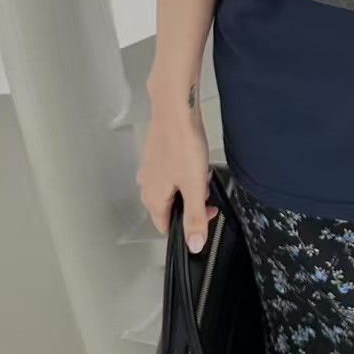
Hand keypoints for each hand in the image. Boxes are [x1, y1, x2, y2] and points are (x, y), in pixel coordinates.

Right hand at [136, 104, 217, 251]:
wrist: (175, 109)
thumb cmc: (182, 143)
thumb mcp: (195, 187)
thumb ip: (195, 217)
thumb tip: (194, 244)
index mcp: (153, 199)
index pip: (166, 227)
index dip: (189, 227)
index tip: (206, 215)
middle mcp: (147, 185)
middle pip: (171, 208)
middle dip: (192, 203)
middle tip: (206, 189)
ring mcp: (150, 169)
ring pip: (174, 189)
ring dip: (190, 185)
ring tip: (201, 170)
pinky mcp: (157, 155)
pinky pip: (173, 172)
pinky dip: (186, 170)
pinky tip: (194, 158)